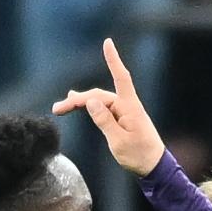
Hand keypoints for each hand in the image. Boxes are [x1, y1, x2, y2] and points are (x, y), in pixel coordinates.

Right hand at [53, 38, 165, 175]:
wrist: (154, 168)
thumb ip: (104, 121)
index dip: (113, 60)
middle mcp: (127, 106)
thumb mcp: (119, 142)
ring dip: (81, 103)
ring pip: (99, 102)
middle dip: (78, 100)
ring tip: (61, 107)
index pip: (121, 78)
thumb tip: (91, 102)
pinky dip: (90, 107)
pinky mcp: (122, 119)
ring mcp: (124, 112)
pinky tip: (79, 105)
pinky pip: (103, 109)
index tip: (108, 43)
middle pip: (99, 95)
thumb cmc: (140, 156)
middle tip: (57, 109)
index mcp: (130, 108)